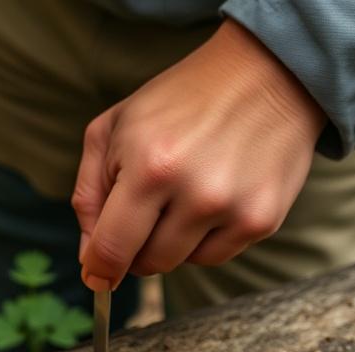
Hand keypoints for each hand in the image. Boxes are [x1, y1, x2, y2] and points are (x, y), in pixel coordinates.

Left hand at [73, 20, 325, 289]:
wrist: (265, 72)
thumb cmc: (177, 102)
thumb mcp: (113, 129)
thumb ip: (90, 195)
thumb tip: (89, 259)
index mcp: (149, 168)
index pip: (111, 248)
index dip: (97, 270)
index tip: (96, 276)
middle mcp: (196, 193)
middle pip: (146, 263)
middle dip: (134, 248)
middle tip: (143, 213)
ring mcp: (233, 209)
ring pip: (180, 263)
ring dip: (169, 242)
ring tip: (181, 194)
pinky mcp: (262, 220)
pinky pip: (215, 256)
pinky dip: (204, 238)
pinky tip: (211, 198)